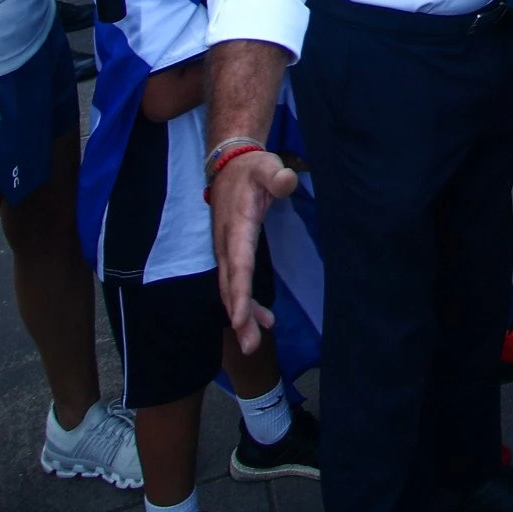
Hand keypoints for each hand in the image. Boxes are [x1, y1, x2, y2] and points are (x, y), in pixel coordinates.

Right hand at [210, 149, 299, 353]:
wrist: (229, 166)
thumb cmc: (252, 169)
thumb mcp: (266, 167)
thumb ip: (276, 176)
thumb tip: (286, 181)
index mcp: (237, 226)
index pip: (238, 264)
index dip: (240, 292)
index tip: (240, 318)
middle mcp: (226, 243)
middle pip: (230, 284)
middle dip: (238, 315)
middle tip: (249, 345)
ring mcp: (226, 249)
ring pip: (230, 288)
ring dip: (241, 315)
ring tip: (253, 343)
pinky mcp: (230, 252)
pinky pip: (234, 282)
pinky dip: (243, 303)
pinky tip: (259, 320)